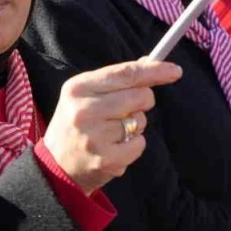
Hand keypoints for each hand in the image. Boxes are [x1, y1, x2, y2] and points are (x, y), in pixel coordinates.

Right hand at [43, 59, 181, 193]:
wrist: (55, 168)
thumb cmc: (77, 125)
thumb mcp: (85, 96)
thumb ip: (116, 80)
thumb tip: (150, 62)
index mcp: (77, 88)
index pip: (126, 73)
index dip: (155, 71)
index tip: (175, 70)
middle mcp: (84, 110)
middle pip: (140, 96)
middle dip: (144, 101)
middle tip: (129, 110)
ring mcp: (94, 136)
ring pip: (140, 121)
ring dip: (135, 126)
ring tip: (112, 133)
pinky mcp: (105, 159)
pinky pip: (139, 144)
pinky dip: (133, 146)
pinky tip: (114, 149)